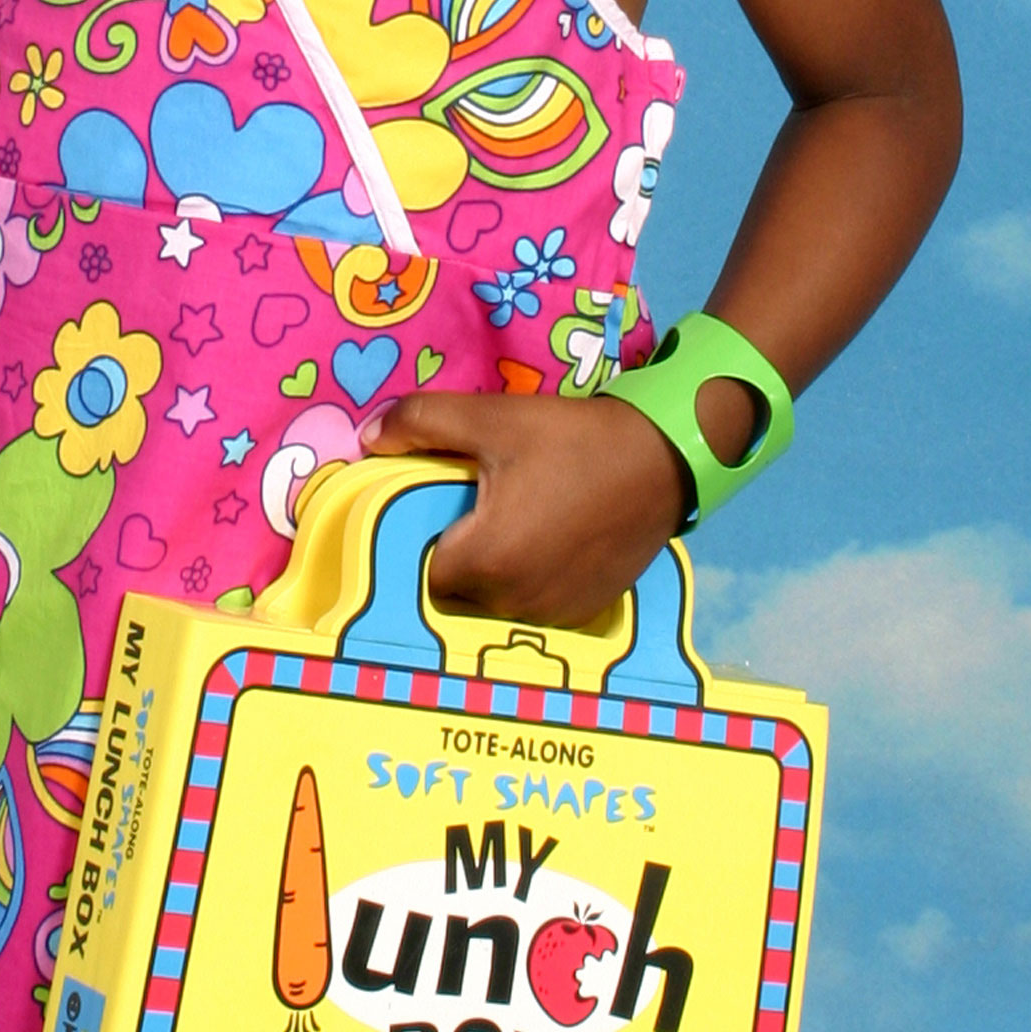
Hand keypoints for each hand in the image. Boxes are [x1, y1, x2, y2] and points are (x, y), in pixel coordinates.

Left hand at [363, 389, 689, 628]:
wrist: (662, 458)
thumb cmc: (573, 439)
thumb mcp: (494, 419)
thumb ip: (423, 423)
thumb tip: (369, 436)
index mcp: (485, 561)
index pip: (420, 571)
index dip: (418, 541)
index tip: (431, 513)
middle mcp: (515, 602)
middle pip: (455, 592)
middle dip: (454, 558)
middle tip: (470, 513)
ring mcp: (554, 612)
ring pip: (494, 603)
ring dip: (492, 575)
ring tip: (509, 525)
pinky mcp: (584, 610)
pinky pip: (534, 606)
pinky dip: (529, 583)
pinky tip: (542, 542)